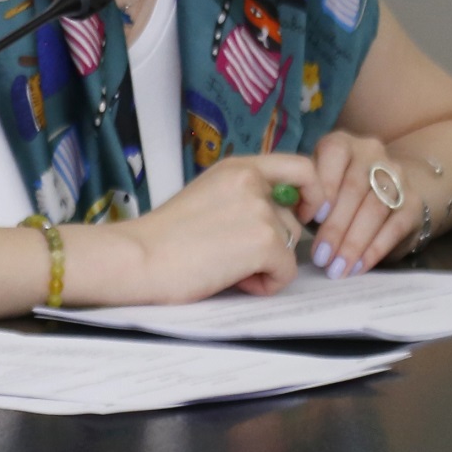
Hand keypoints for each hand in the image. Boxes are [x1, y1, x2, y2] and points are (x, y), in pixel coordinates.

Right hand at [110, 154, 316, 303]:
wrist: (139, 257)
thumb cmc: (164, 238)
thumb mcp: (209, 197)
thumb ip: (243, 198)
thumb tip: (278, 219)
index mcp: (236, 168)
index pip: (301, 167)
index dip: (312, 193)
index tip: (302, 214)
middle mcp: (252, 181)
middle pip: (293, 218)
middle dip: (273, 243)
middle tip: (234, 254)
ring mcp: (260, 210)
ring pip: (289, 246)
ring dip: (266, 264)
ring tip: (226, 266)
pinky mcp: (264, 241)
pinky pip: (286, 272)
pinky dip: (264, 284)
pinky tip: (232, 279)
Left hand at [302, 133, 418, 278]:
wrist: (386, 192)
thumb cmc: (336, 191)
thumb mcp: (317, 184)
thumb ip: (304, 193)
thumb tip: (288, 216)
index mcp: (342, 143)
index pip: (333, 155)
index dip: (323, 186)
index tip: (309, 219)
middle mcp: (372, 153)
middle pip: (354, 189)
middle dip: (335, 227)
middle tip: (320, 257)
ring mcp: (396, 176)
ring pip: (374, 210)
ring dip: (353, 243)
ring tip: (337, 268)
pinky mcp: (413, 202)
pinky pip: (394, 228)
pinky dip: (374, 250)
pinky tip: (358, 266)